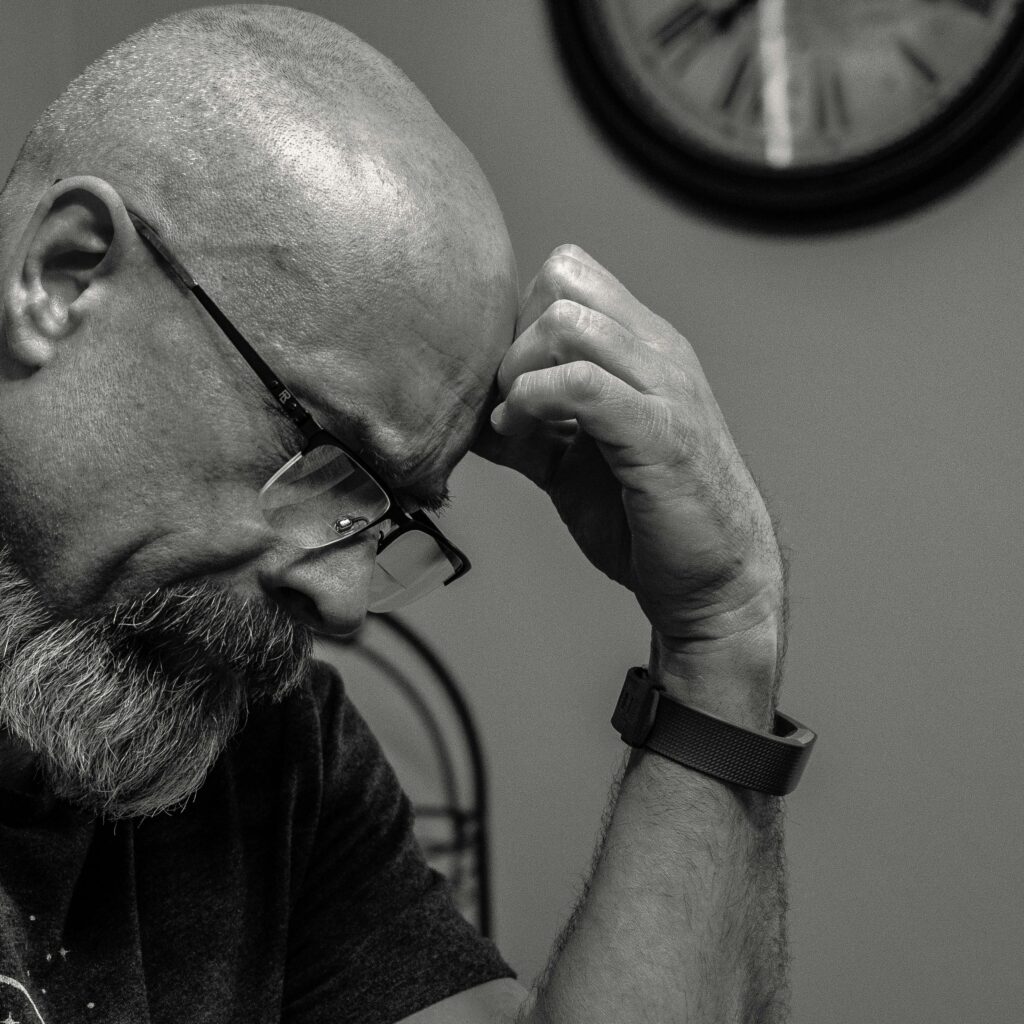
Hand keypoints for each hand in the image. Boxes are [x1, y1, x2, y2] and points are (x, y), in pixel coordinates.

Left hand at [473, 246, 783, 716]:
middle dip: (514, 335)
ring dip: (519, 370)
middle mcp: (657, 351)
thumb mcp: (573, 460)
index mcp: (643, 346)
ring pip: (566, 321)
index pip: (568, 272)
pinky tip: (523, 439)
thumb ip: (528, 427)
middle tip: (508, 399)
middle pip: (561, 278)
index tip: (509, 382)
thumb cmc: (648, 517)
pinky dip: (532, 404)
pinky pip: (580, 384)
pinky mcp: (660, 432)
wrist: (715, 577)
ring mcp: (664, 387)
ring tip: (515, 421)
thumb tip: (466, 415)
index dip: (520, 317)